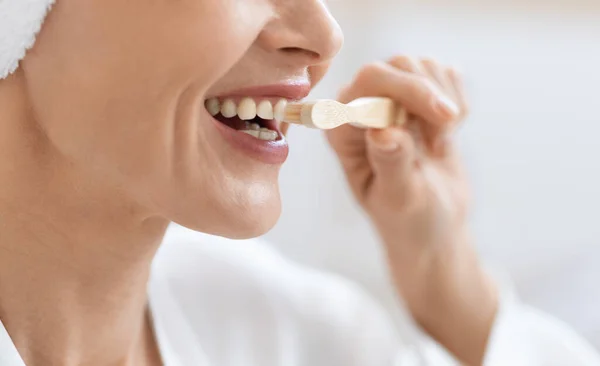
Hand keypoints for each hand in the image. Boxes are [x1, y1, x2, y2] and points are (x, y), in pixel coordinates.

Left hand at [327, 56, 496, 364]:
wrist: (435, 224)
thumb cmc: (409, 220)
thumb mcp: (400, 198)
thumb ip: (391, 163)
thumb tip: (382, 129)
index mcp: (342, 130)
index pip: (369, 81)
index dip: (407, 90)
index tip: (443, 120)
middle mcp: (361, 108)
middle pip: (401, 65)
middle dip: (431, 98)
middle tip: (443, 142)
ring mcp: (391, 100)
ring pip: (425, 66)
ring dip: (446, 104)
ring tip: (440, 145)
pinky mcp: (419, 98)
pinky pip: (445, 76)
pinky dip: (457, 102)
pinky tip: (449, 134)